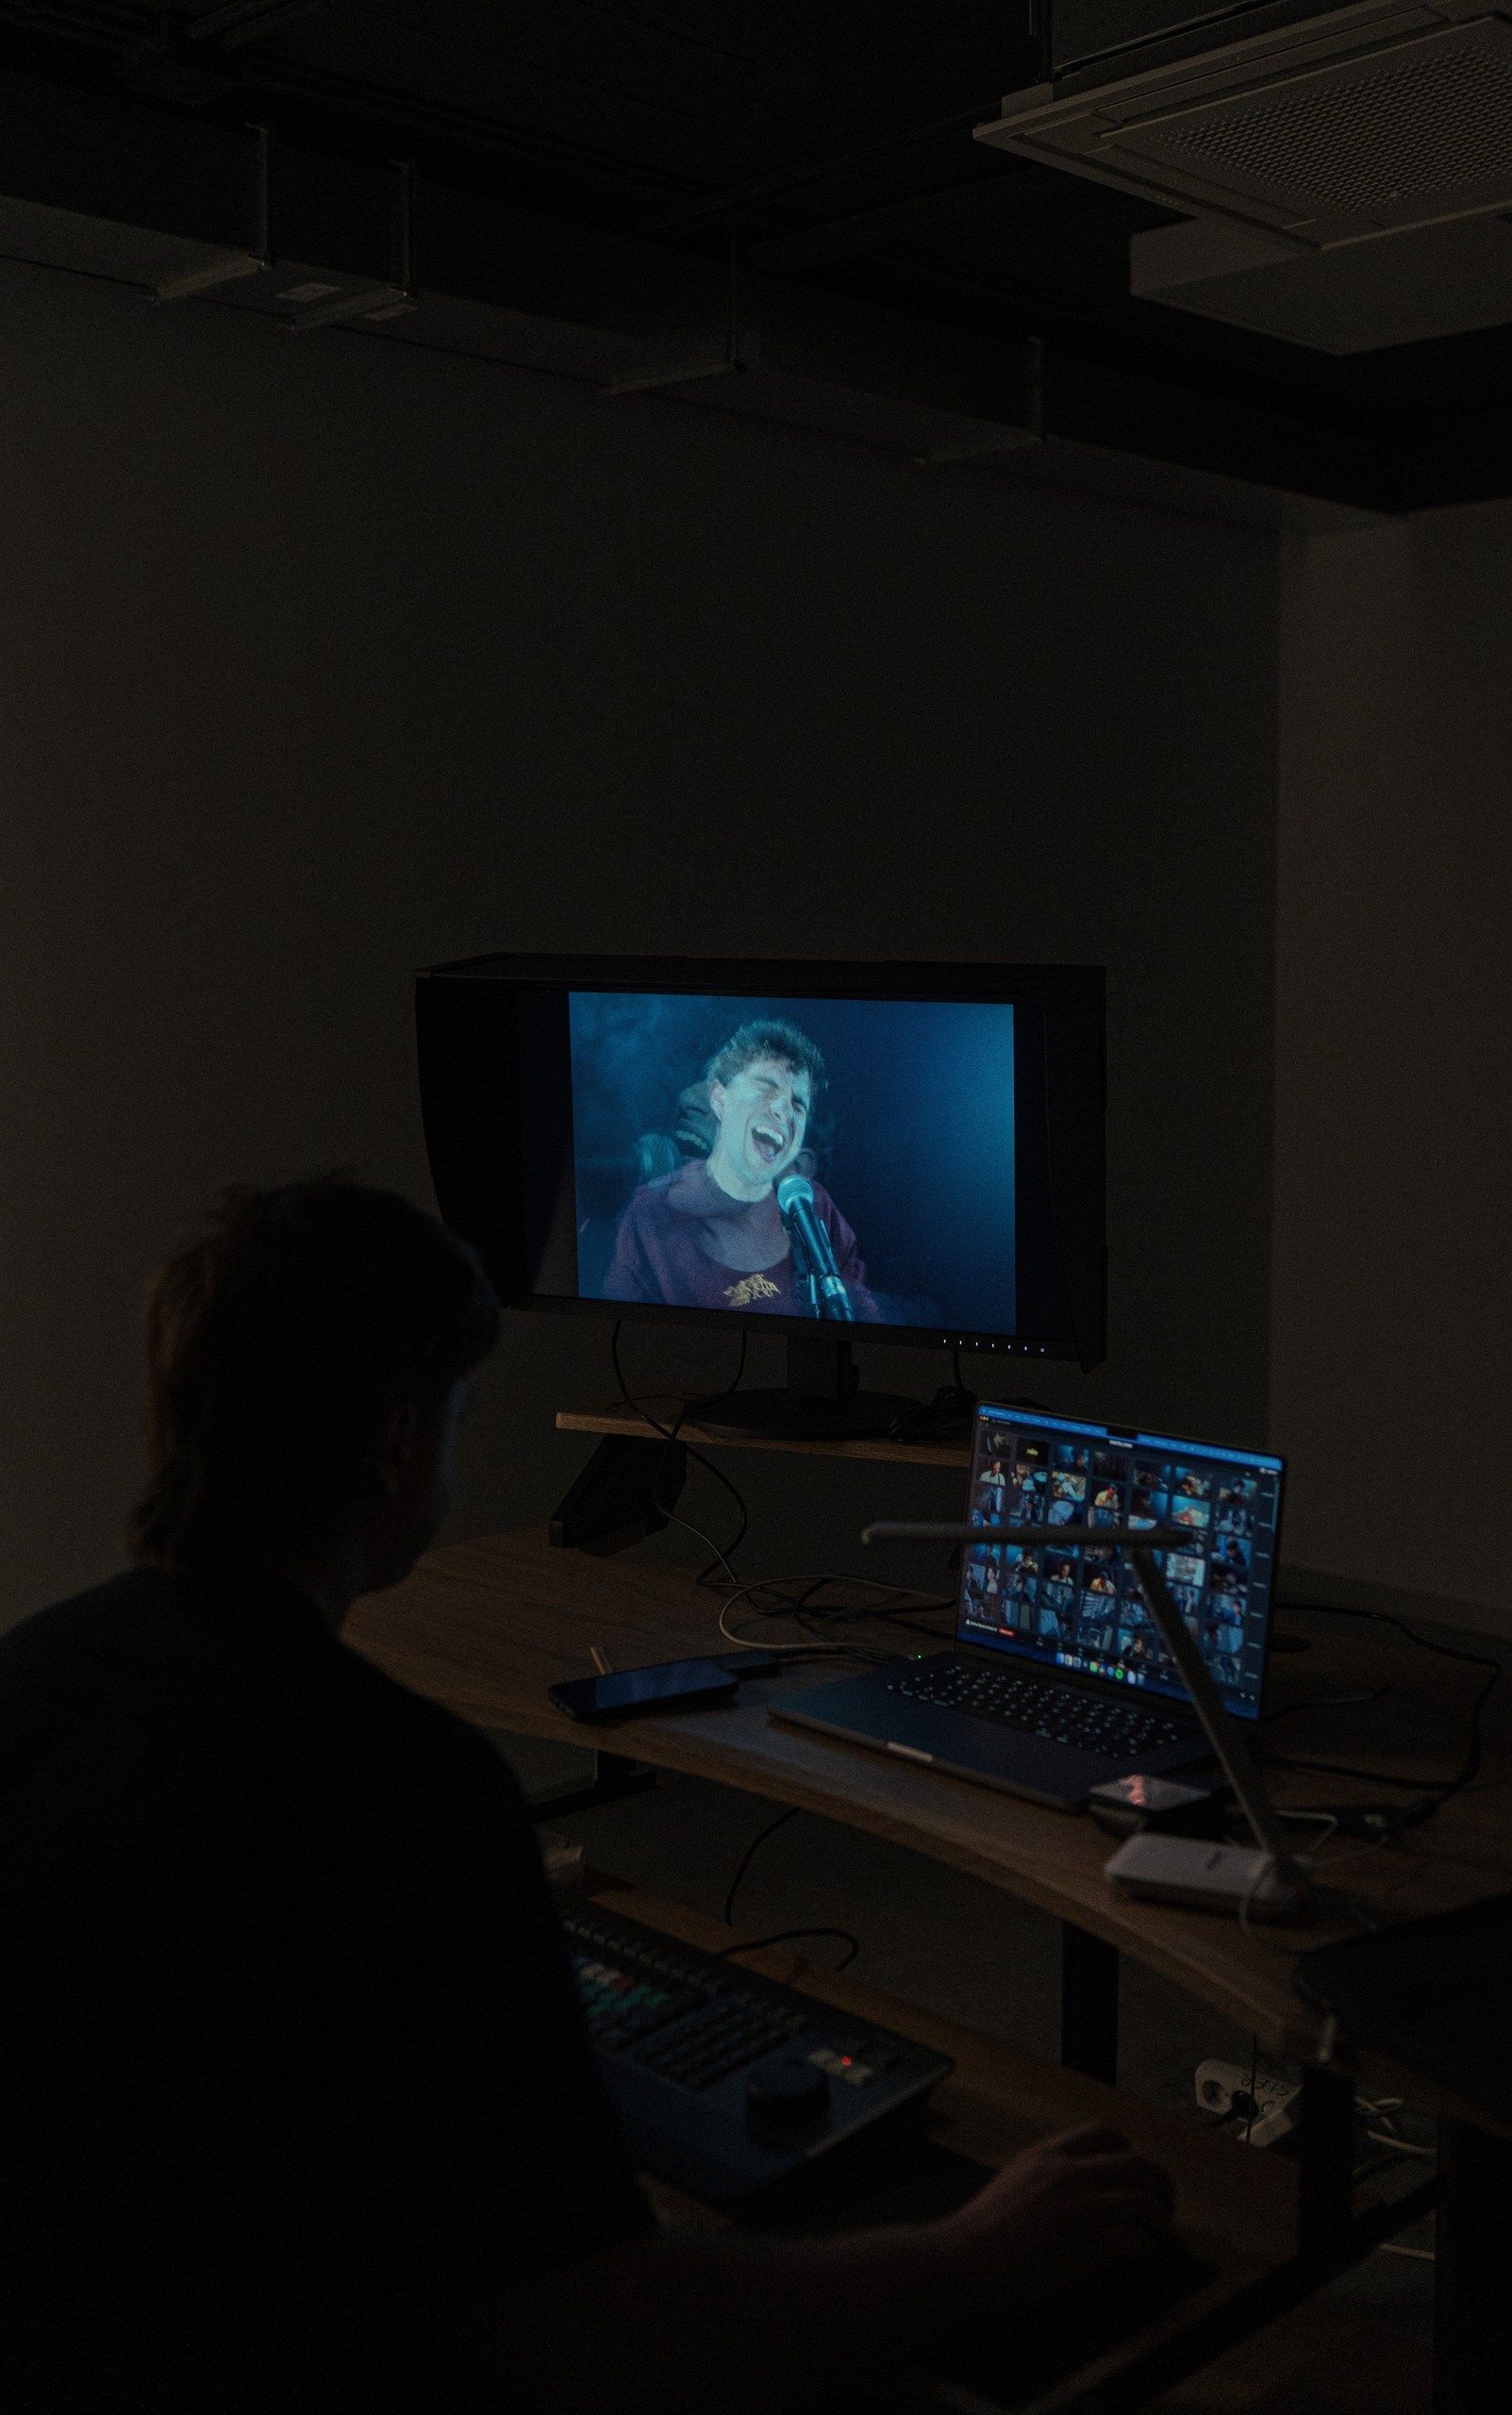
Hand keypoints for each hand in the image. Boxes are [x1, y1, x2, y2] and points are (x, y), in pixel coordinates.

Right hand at [940, 2125, 1174, 2304]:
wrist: (965, 2259)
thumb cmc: (983, 2227)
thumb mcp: (1016, 2177)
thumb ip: (1049, 2171)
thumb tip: (1084, 2180)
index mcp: (1049, 2154)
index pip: (1107, 2134)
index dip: (1130, 2152)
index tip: (1135, 2173)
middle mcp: (1069, 2174)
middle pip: (1139, 2165)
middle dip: (1161, 2184)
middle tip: (1165, 2203)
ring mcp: (1080, 2210)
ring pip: (1146, 2203)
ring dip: (1161, 2220)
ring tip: (1160, 2232)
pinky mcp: (1087, 2248)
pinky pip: (1137, 2241)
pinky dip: (1148, 2248)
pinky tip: (1143, 2255)